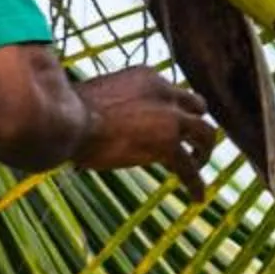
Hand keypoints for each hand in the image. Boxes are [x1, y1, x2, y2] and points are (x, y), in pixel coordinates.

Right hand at [70, 69, 216, 190]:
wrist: (69, 121)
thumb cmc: (70, 111)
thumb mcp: (100, 95)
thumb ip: (115, 104)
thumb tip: (103, 121)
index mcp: (147, 76)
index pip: (170, 91)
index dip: (169, 110)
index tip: (163, 125)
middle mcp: (164, 92)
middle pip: (196, 106)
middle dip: (195, 124)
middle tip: (190, 142)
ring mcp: (170, 118)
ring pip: (205, 133)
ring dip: (203, 151)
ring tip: (198, 165)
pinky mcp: (168, 145)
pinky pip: (189, 167)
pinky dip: (195, 183)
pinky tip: (197, 197)